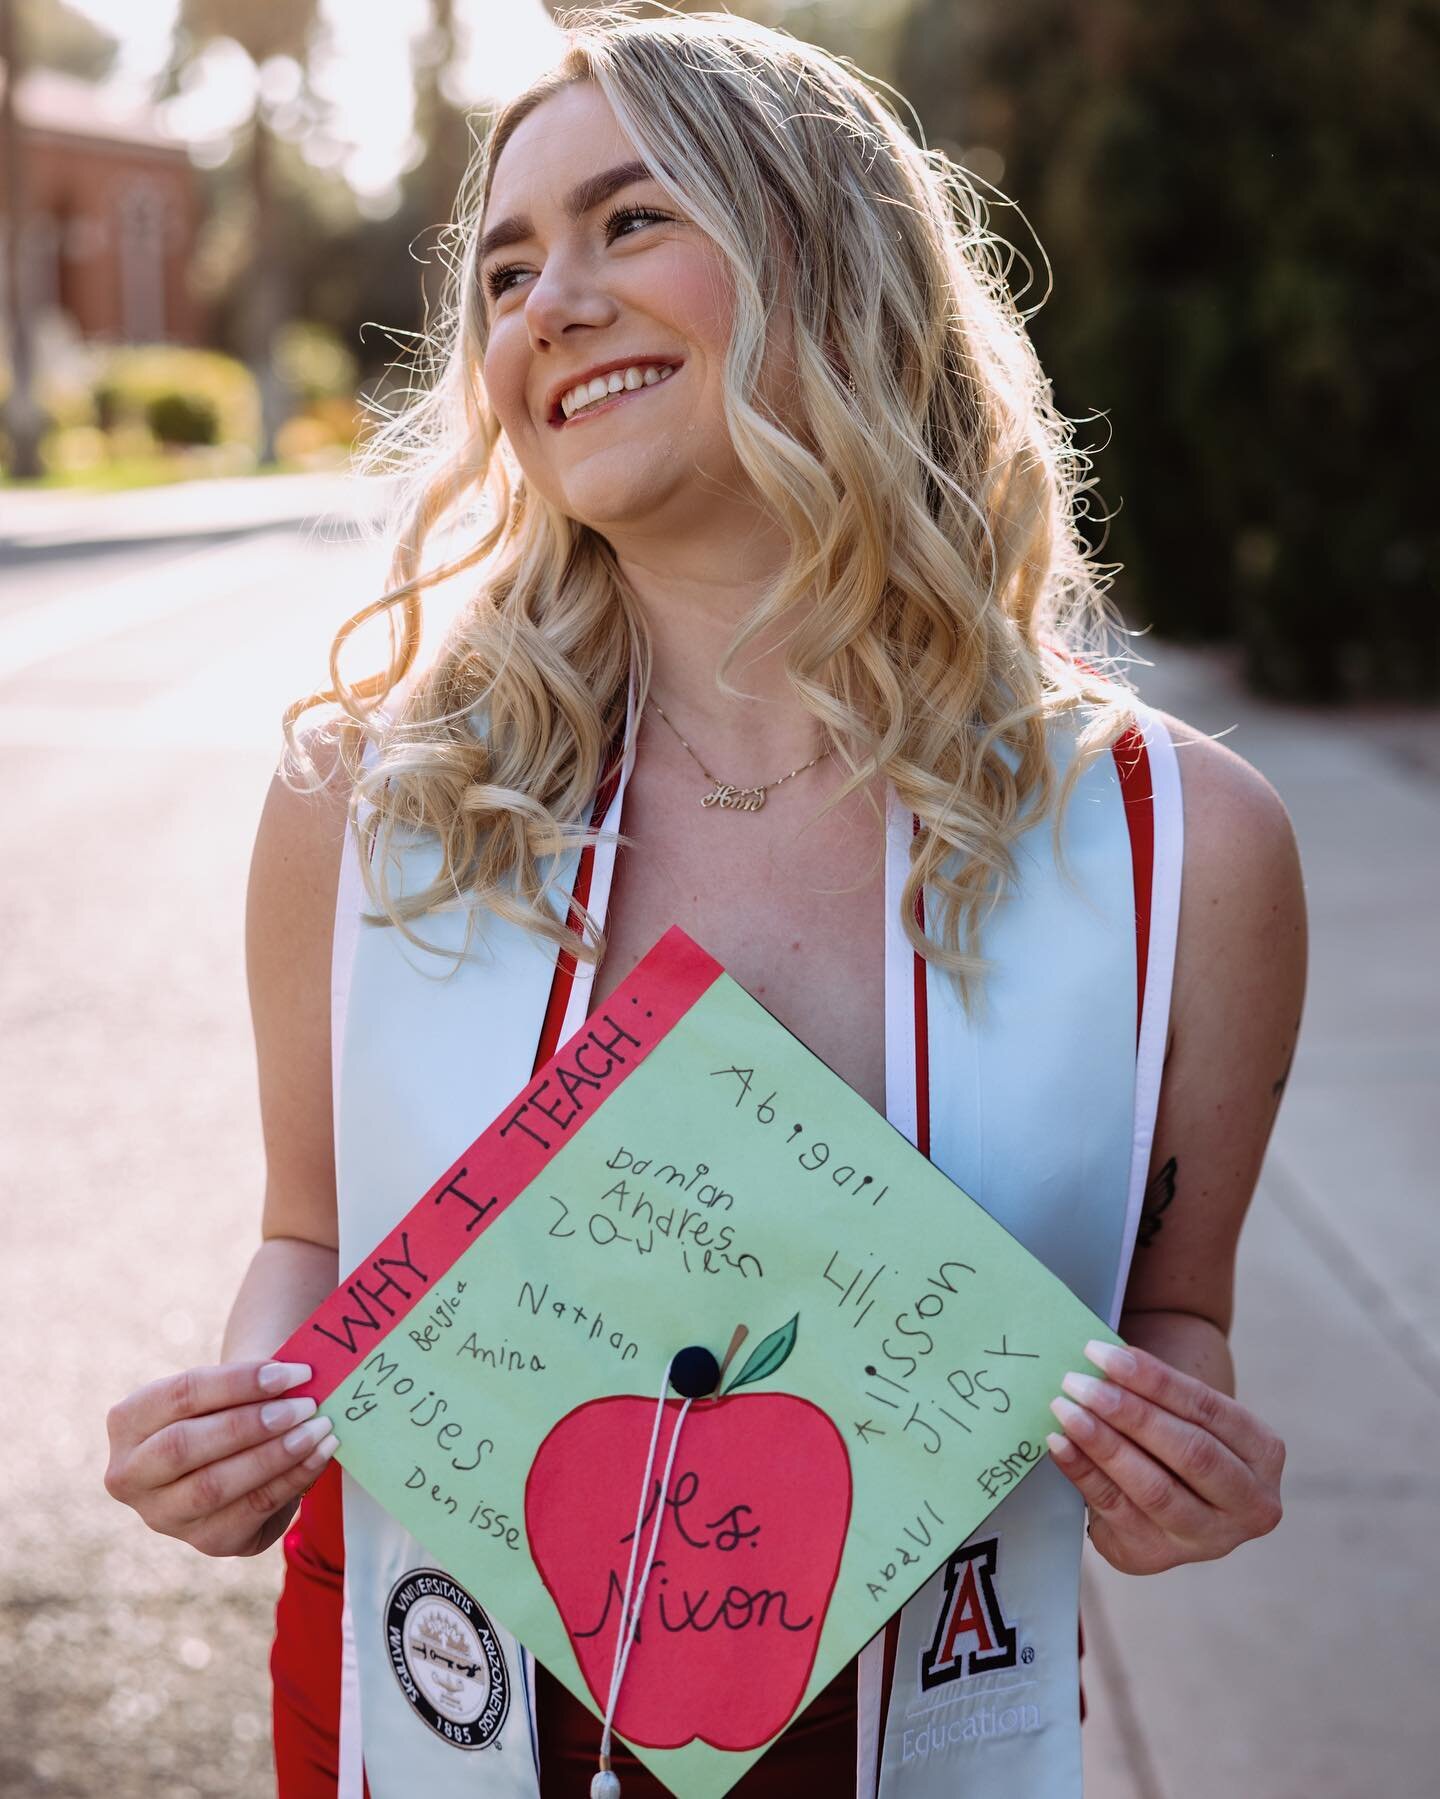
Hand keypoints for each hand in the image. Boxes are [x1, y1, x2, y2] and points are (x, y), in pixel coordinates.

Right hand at [104, 1360, 337, 1557]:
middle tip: (304, 1404)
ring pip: (214, 1486)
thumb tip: (300, 1374)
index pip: (179, 1395)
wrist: (236, 1452)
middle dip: (250, 1423)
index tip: (290, 1372)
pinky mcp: (206, 1542)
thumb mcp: (227, 1389)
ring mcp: (164, 1516)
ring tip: (318, 1428)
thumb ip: (252, 1380)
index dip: (237, 1382)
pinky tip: (321, 1454)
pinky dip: (292, 1478)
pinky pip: (251, 1510)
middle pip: (184, 1445)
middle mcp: (130, 1475)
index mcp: (127, 1422)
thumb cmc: (230, 1407)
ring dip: (275, 1455)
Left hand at [1045, 1339, 1284, 1574]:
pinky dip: (1084, 1473)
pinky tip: (1059, 1444)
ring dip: (1104, 1445)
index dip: (1154, 1379)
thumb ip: (1156, 1391)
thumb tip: (1100, 1358)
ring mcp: (1206, 1539)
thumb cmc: (1176, 1434)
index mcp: (1263, 1453)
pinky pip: (1117, 1511)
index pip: (1208, 1408)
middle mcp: (1248, 1503)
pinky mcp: (1158, 1557)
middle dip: (1129, 1414)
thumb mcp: (1186, 1413)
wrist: (1171, 1492)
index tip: (1103, 1353)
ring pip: (1155, 1489)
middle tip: (1079, 1383)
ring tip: (1066, 1410)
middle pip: (1190, 1453)